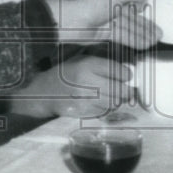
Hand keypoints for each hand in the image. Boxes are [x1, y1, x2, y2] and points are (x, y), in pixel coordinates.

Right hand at [9, 56, 132, 118]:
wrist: (44, 92)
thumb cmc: (67, 74)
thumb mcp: (82, 60)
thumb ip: (103, 64)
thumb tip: (128, 72)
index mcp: (87, 64)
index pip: (117, 70)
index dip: (126, 74)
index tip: (128, 76)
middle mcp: (86, 80)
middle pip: (119, 89)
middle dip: (126, 90)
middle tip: (127, 90)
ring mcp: (84, 98)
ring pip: (113, 102)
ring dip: (117, 100)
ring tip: (114, 96)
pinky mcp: (82, 112)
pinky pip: (104, 112)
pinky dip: (106, 109)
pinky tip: (101, 103)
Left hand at [47, 0, 160, 48]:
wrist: (69, 21)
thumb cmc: (91, 2)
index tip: (156, 6)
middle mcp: (109, 1)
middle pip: (131, 12)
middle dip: (145, 22)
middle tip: (160, 31)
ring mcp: (106, 17)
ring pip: (128, 25)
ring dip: (142, 32)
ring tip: (156, 39)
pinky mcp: (104, 31)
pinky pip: (122, 35)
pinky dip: (133, 39)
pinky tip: (145, 44)